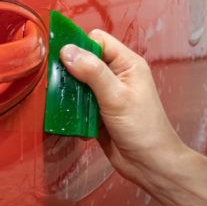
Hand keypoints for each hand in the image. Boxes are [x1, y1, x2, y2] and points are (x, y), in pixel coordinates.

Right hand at [60, 30, 190, 184]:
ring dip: (69, 92)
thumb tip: (66, 50)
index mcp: (127, 64)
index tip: (62, 60)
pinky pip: (78, 102)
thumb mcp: (116, 96)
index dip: (80, 46)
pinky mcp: (98, 112)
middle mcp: (116, 75)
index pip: (98, 41)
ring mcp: (106, 94)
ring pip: (78, 83)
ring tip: (61, 102)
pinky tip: (69, 118)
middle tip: (57, 83)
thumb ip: (92, 72)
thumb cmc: (141, 128)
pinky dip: (72, 108)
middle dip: (69, 71)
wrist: (149, 164)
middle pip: (85, 61)